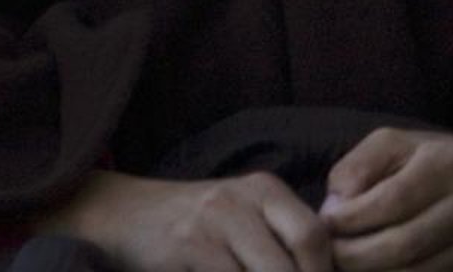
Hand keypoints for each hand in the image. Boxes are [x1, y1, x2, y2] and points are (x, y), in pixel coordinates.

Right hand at [34, 169, 332, 271]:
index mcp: (264, 189)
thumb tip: (327, 270)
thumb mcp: (242, 215)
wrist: (125, 213)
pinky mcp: (184, 247)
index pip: (314, 236)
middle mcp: (240, 199)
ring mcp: (210, 223)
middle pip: (293, 263)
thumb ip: (281, 239)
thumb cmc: (198, 224)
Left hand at [320, 125, 452, 271]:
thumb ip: (361, 165)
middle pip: (402, 246)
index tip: (325, 222)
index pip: (391, 200)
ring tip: (345, 266)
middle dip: (355, 255)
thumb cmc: (441, 157)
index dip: (352, 218)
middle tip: (328, 253)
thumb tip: (334, 203)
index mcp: (445, 164)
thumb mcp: (399, 142)